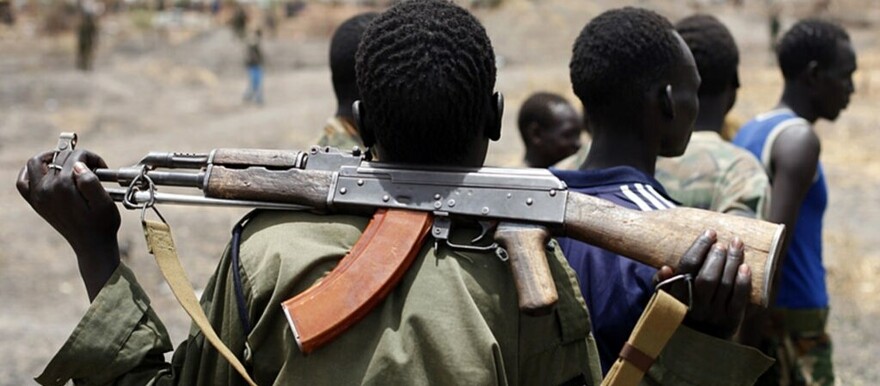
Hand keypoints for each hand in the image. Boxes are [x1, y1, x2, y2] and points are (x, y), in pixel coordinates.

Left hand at [16, 149, 120, 299]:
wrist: (92, 245)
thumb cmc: (102, 224)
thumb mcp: (105, 203)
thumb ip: (91, 182)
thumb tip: (79, 165)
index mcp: (64, 188)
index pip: (75, 157)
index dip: (91, 157)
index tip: (101, 166)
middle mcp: (46, 190)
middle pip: (58, 158)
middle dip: (76, 157)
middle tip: (90, 167)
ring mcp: (38, 196)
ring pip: (35, 164)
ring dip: (49, 158)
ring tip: (65, 161)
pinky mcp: (36, 203)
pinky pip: (23, 182)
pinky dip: (30, 172)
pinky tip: (45, 171)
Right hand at [654, 230, 750, 338]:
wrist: (694, 345)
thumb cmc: (678, 311)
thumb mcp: (663, 298)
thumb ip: (662, 283)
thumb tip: (665, 267)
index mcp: (675, 297)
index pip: (686, 268)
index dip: (699, 248)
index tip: (709, 233)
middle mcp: (694, 306)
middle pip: (708, 276)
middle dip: (717, 255)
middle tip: (723, 241)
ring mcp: (713, 315)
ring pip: (725, 285)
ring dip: (733, 262)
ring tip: (737, 245)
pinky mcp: (730, 322)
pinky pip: (739, 300)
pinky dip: (744, 282)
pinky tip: (746, 267)